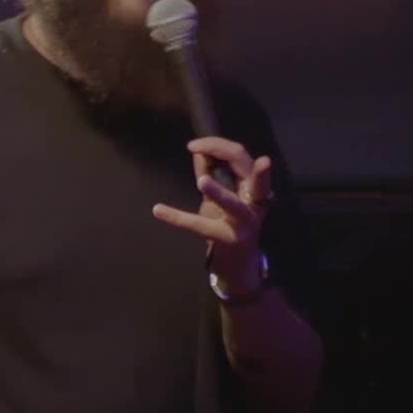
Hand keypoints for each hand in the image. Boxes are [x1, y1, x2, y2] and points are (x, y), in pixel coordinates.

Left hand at [150, 136, 273, 287]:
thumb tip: (199, 152)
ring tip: (201, 181)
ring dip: (218, 192)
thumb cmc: (230, 227)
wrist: (239, 268)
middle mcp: (255, 201)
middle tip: (197, 147)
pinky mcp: (229, 240)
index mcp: (253, 187)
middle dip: (223, 151)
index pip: (241, 156)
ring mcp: (244, 223)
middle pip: (244, 167)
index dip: (219, 145)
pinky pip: (201, 227)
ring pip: (234, 204)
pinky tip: (158, 210)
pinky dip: (178, 218)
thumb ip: (213, 175)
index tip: (195, 145)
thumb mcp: (222, 199)